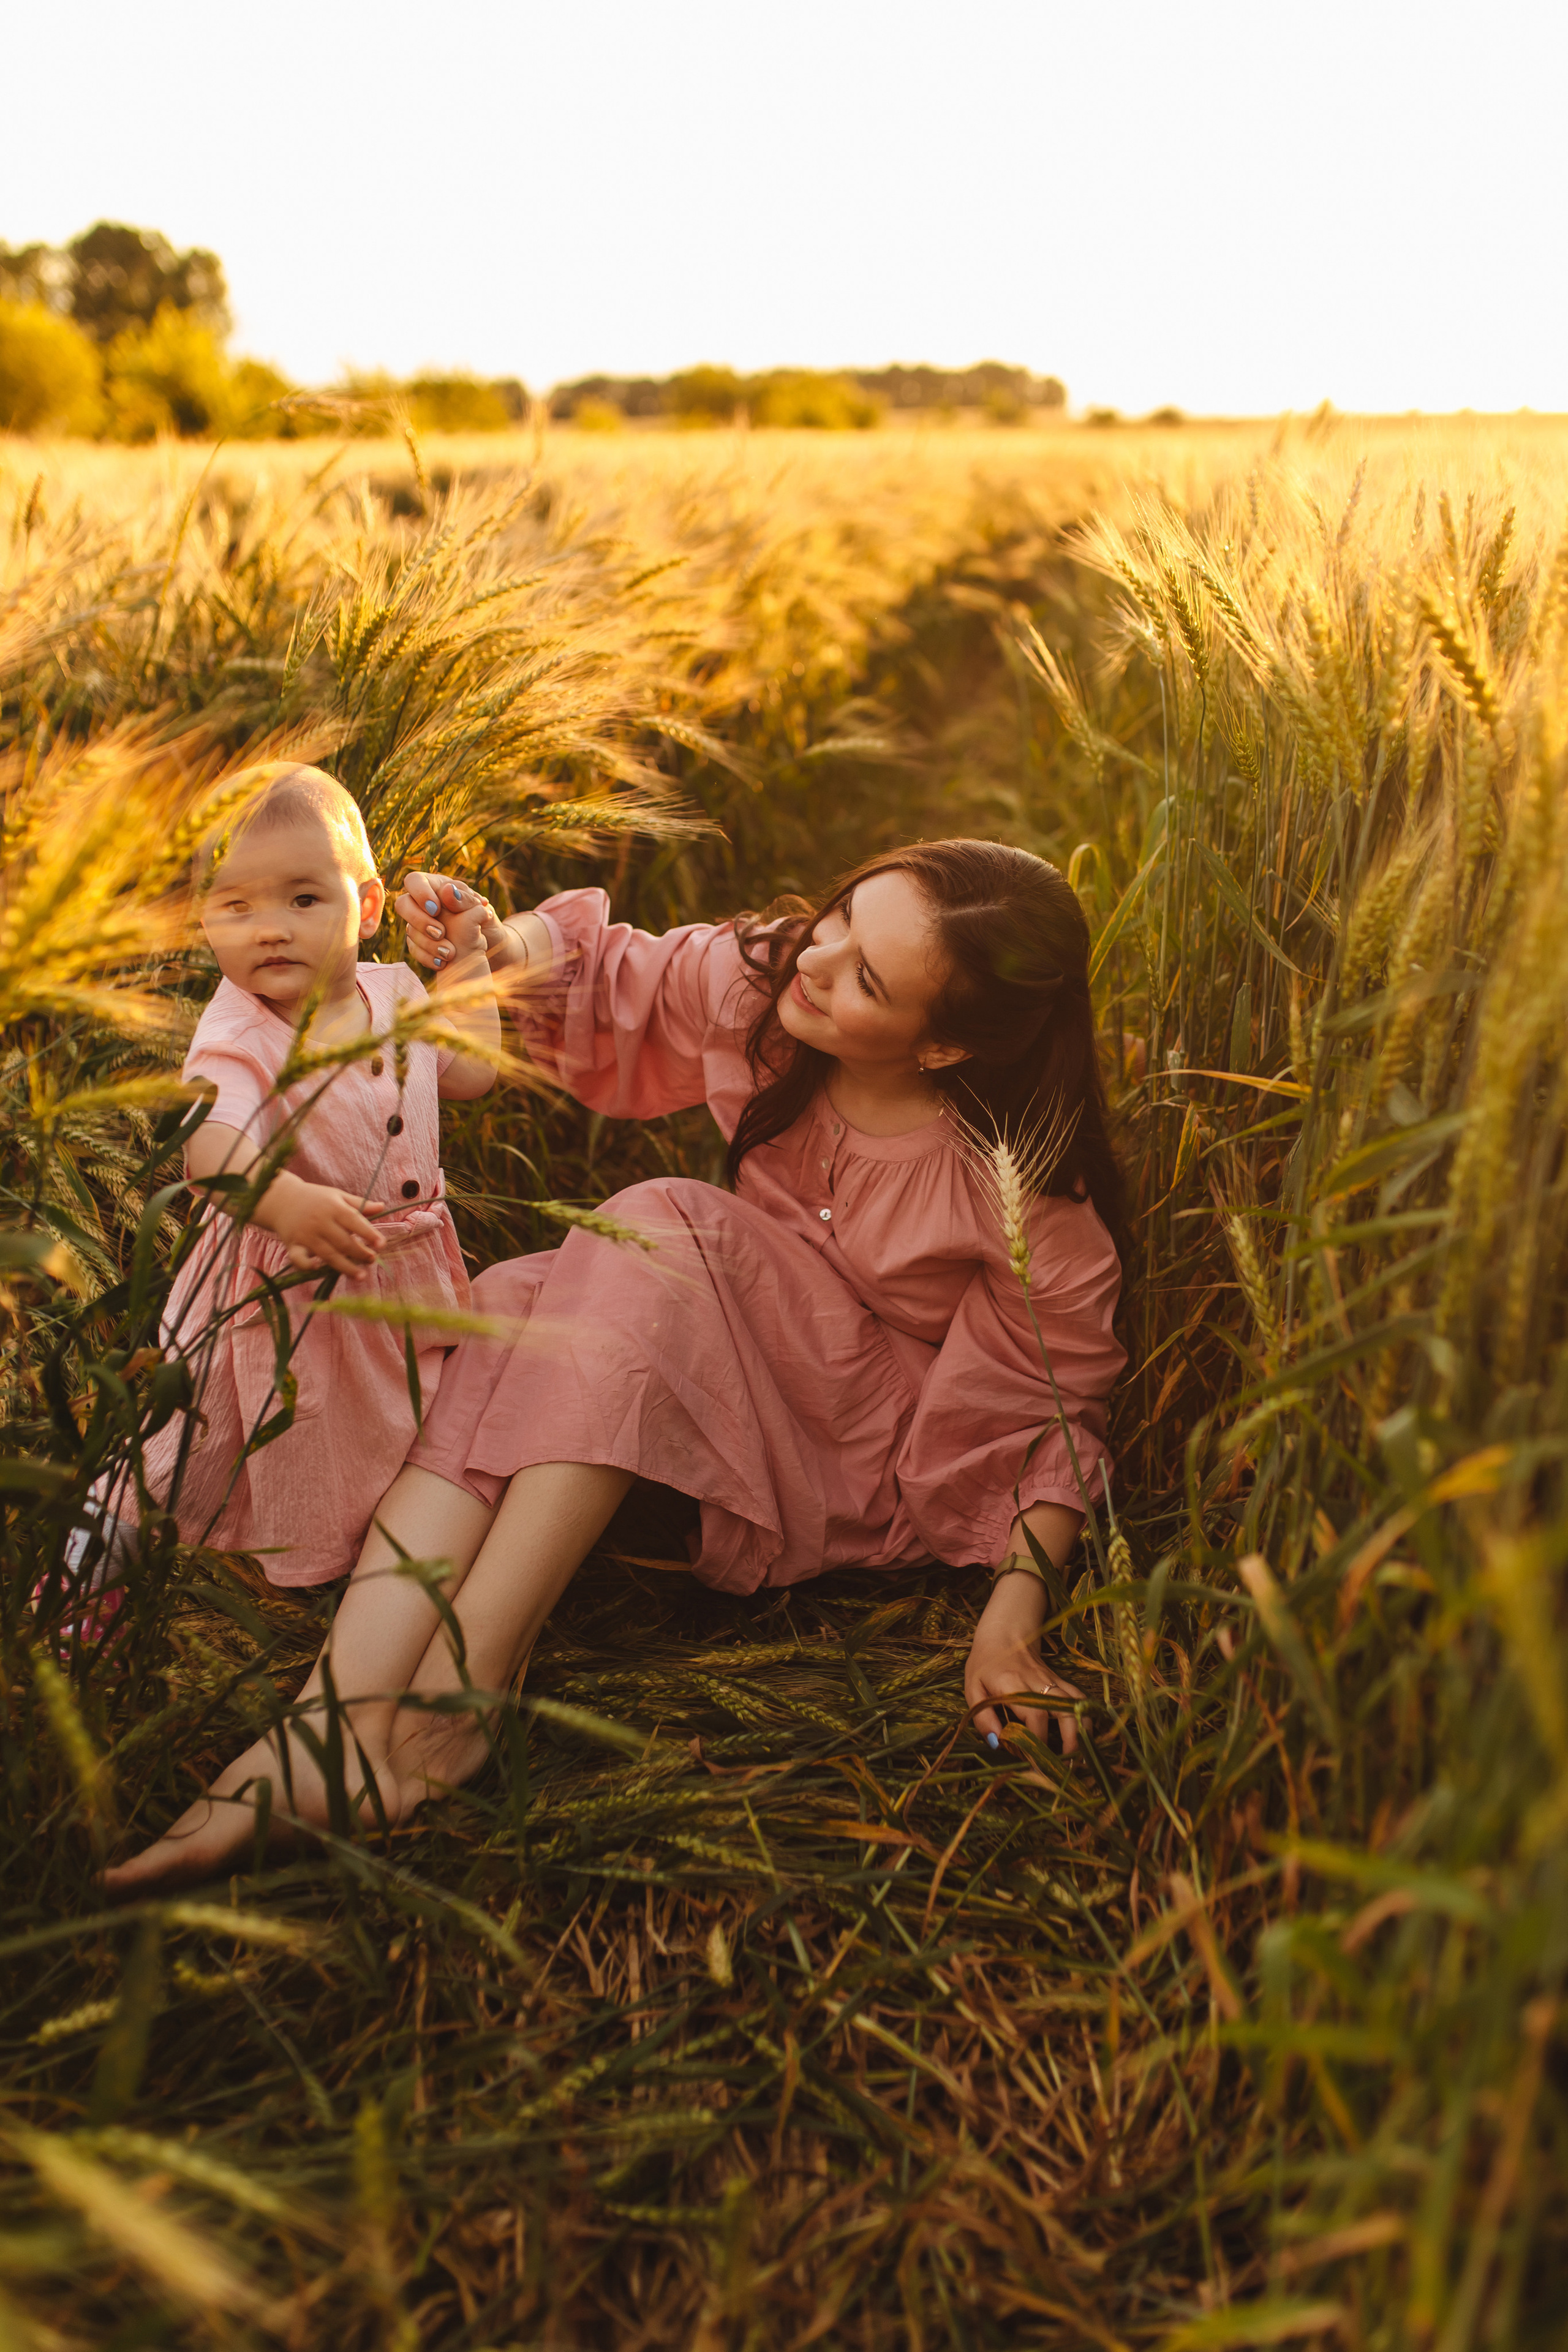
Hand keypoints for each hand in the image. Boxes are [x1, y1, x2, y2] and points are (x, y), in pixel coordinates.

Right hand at [264, 1174, 385, 1274]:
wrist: (281, 1199)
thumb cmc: (315, 1198)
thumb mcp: (337, 1195)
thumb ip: (359, 1204)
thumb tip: (382, 1207)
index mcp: (333, 1207)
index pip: (354, 1221)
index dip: (369, 1233)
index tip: (381, 1245)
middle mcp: (320, 1221)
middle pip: (343, 1241)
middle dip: (360, 1253)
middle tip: (372, 1260)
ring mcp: (306, 1234)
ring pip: (328, 1254)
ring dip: (345, 1267)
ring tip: (361, 1275)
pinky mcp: (293, 1245)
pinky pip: (299, 1259)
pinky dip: (307, 1265)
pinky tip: (319, 1269)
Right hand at [395, 871, 504, 971]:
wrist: (490, 944)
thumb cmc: (485, 919)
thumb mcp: (481, 908)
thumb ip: (465, 900)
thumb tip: (447, 891)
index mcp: (437, 886)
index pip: (415, 881)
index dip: (420, 893)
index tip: (436, 910)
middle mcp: (424, 903)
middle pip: (403, 904)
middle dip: (418, 919)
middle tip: (440, 932)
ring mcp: (420, 923)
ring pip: (409, 929)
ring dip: (426, 942)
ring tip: (449, 952)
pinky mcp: (421, 943)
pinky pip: (414, 949)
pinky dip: (427, 957)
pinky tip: (442, 962)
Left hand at [966, 1574, 1082, 1753]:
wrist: (1004, 1634)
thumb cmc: (985, 1664)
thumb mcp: (973, 1689)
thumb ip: (983, 1718)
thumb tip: (998, 1745)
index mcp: (1014, 1685)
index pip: (1034, 1718)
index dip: (1036, 1745)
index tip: (1031, 1766)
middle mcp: (1039, 1683)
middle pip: (1064, 1713)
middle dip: (1068, 1744)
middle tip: (1061, 1768)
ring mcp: (1054, 1681)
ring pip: (1078, 1706)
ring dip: (1081, 1734)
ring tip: (1075, 1758)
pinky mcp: (1062, 1681)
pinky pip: (1080, 1700)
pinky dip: (1085, 1719)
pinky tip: (1082, 1737)